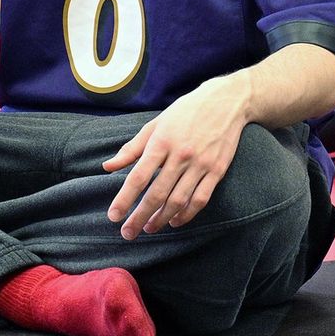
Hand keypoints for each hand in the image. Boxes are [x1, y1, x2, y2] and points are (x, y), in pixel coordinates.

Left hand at [103, 77, 247, 239]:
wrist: (226, 102)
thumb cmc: (186, 112)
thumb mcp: (156, 124)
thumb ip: (132, 148)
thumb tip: (108, 167)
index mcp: (162, 141)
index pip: (139, 177)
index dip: (125, 199)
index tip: (113, 217)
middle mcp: (181, 154)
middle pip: (157, 194)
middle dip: (140, 217)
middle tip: (128, 233)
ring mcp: (201, 164)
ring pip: (178, 200)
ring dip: (161, 219)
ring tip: (149, 228)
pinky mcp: (217, 170)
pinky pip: (200, 199)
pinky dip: (186, 214)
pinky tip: (174, 221)